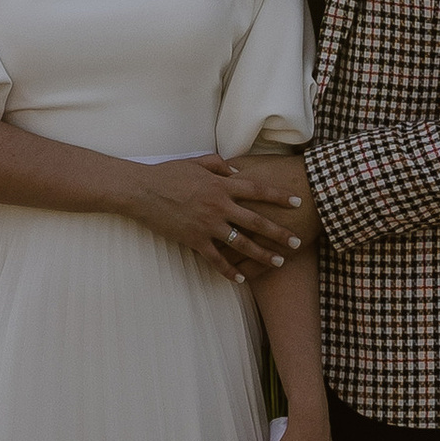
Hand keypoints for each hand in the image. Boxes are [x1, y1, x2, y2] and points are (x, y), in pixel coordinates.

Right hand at [132, 157, 305, 283]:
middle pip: (256, 221)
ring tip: (278, 262)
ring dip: (262, 254)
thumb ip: (220, 165)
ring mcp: (207, 225)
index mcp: (221, 185)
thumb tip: (239, 172)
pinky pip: (216, 259)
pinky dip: (229, 270)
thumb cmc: (169, 173)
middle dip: (279, 233)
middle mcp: (219, 206)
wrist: (142, 191)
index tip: (297, 202)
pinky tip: (241, 278)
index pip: (258, 190)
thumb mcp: (197, 161)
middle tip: (297, 242)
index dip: (279, 196)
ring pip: (241, 244)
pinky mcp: (194, 240)